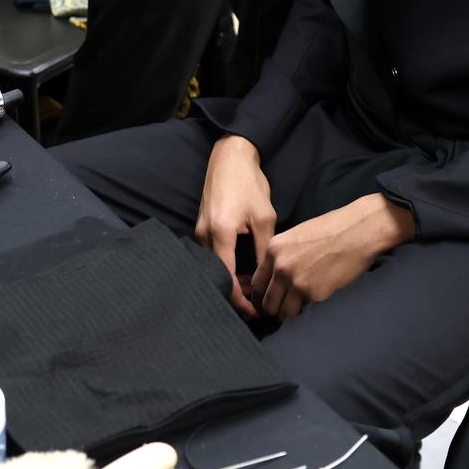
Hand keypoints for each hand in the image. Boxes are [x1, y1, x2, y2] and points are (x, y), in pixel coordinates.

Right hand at [193, 136, 275, 317]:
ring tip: (254, 288)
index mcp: (220, 235)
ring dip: (231, 280)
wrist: (230, 157)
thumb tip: (268, 277)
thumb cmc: (249, 184)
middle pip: (217, 277)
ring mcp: (200, 232)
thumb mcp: (263, 218)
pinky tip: (242, 270)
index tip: (256, 311)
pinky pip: (211, 256)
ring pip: (213, 267)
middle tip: (258, 302)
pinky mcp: (201, 228)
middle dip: (236, 293)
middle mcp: (204, 236)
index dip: (241, 300)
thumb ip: (263, 250)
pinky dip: (226, 267)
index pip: (227, 279)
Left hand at [260, 194, 414, 320]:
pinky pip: (303, 313)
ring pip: (282, 313)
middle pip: (266, 302)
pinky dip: (306, 314)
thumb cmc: (332, 229)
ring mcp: (297, 282)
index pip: (256, 284)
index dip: (260, 297)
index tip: (267, 302)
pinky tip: (312, 308)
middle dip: (273, 310)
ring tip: (297, 313)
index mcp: (274, 250)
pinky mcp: (315, 294)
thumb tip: (274, 278)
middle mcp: (281, 267)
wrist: (359, 230)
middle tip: (282, 311)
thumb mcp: (296, 236)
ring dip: (288, 316)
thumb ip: (280, 256)